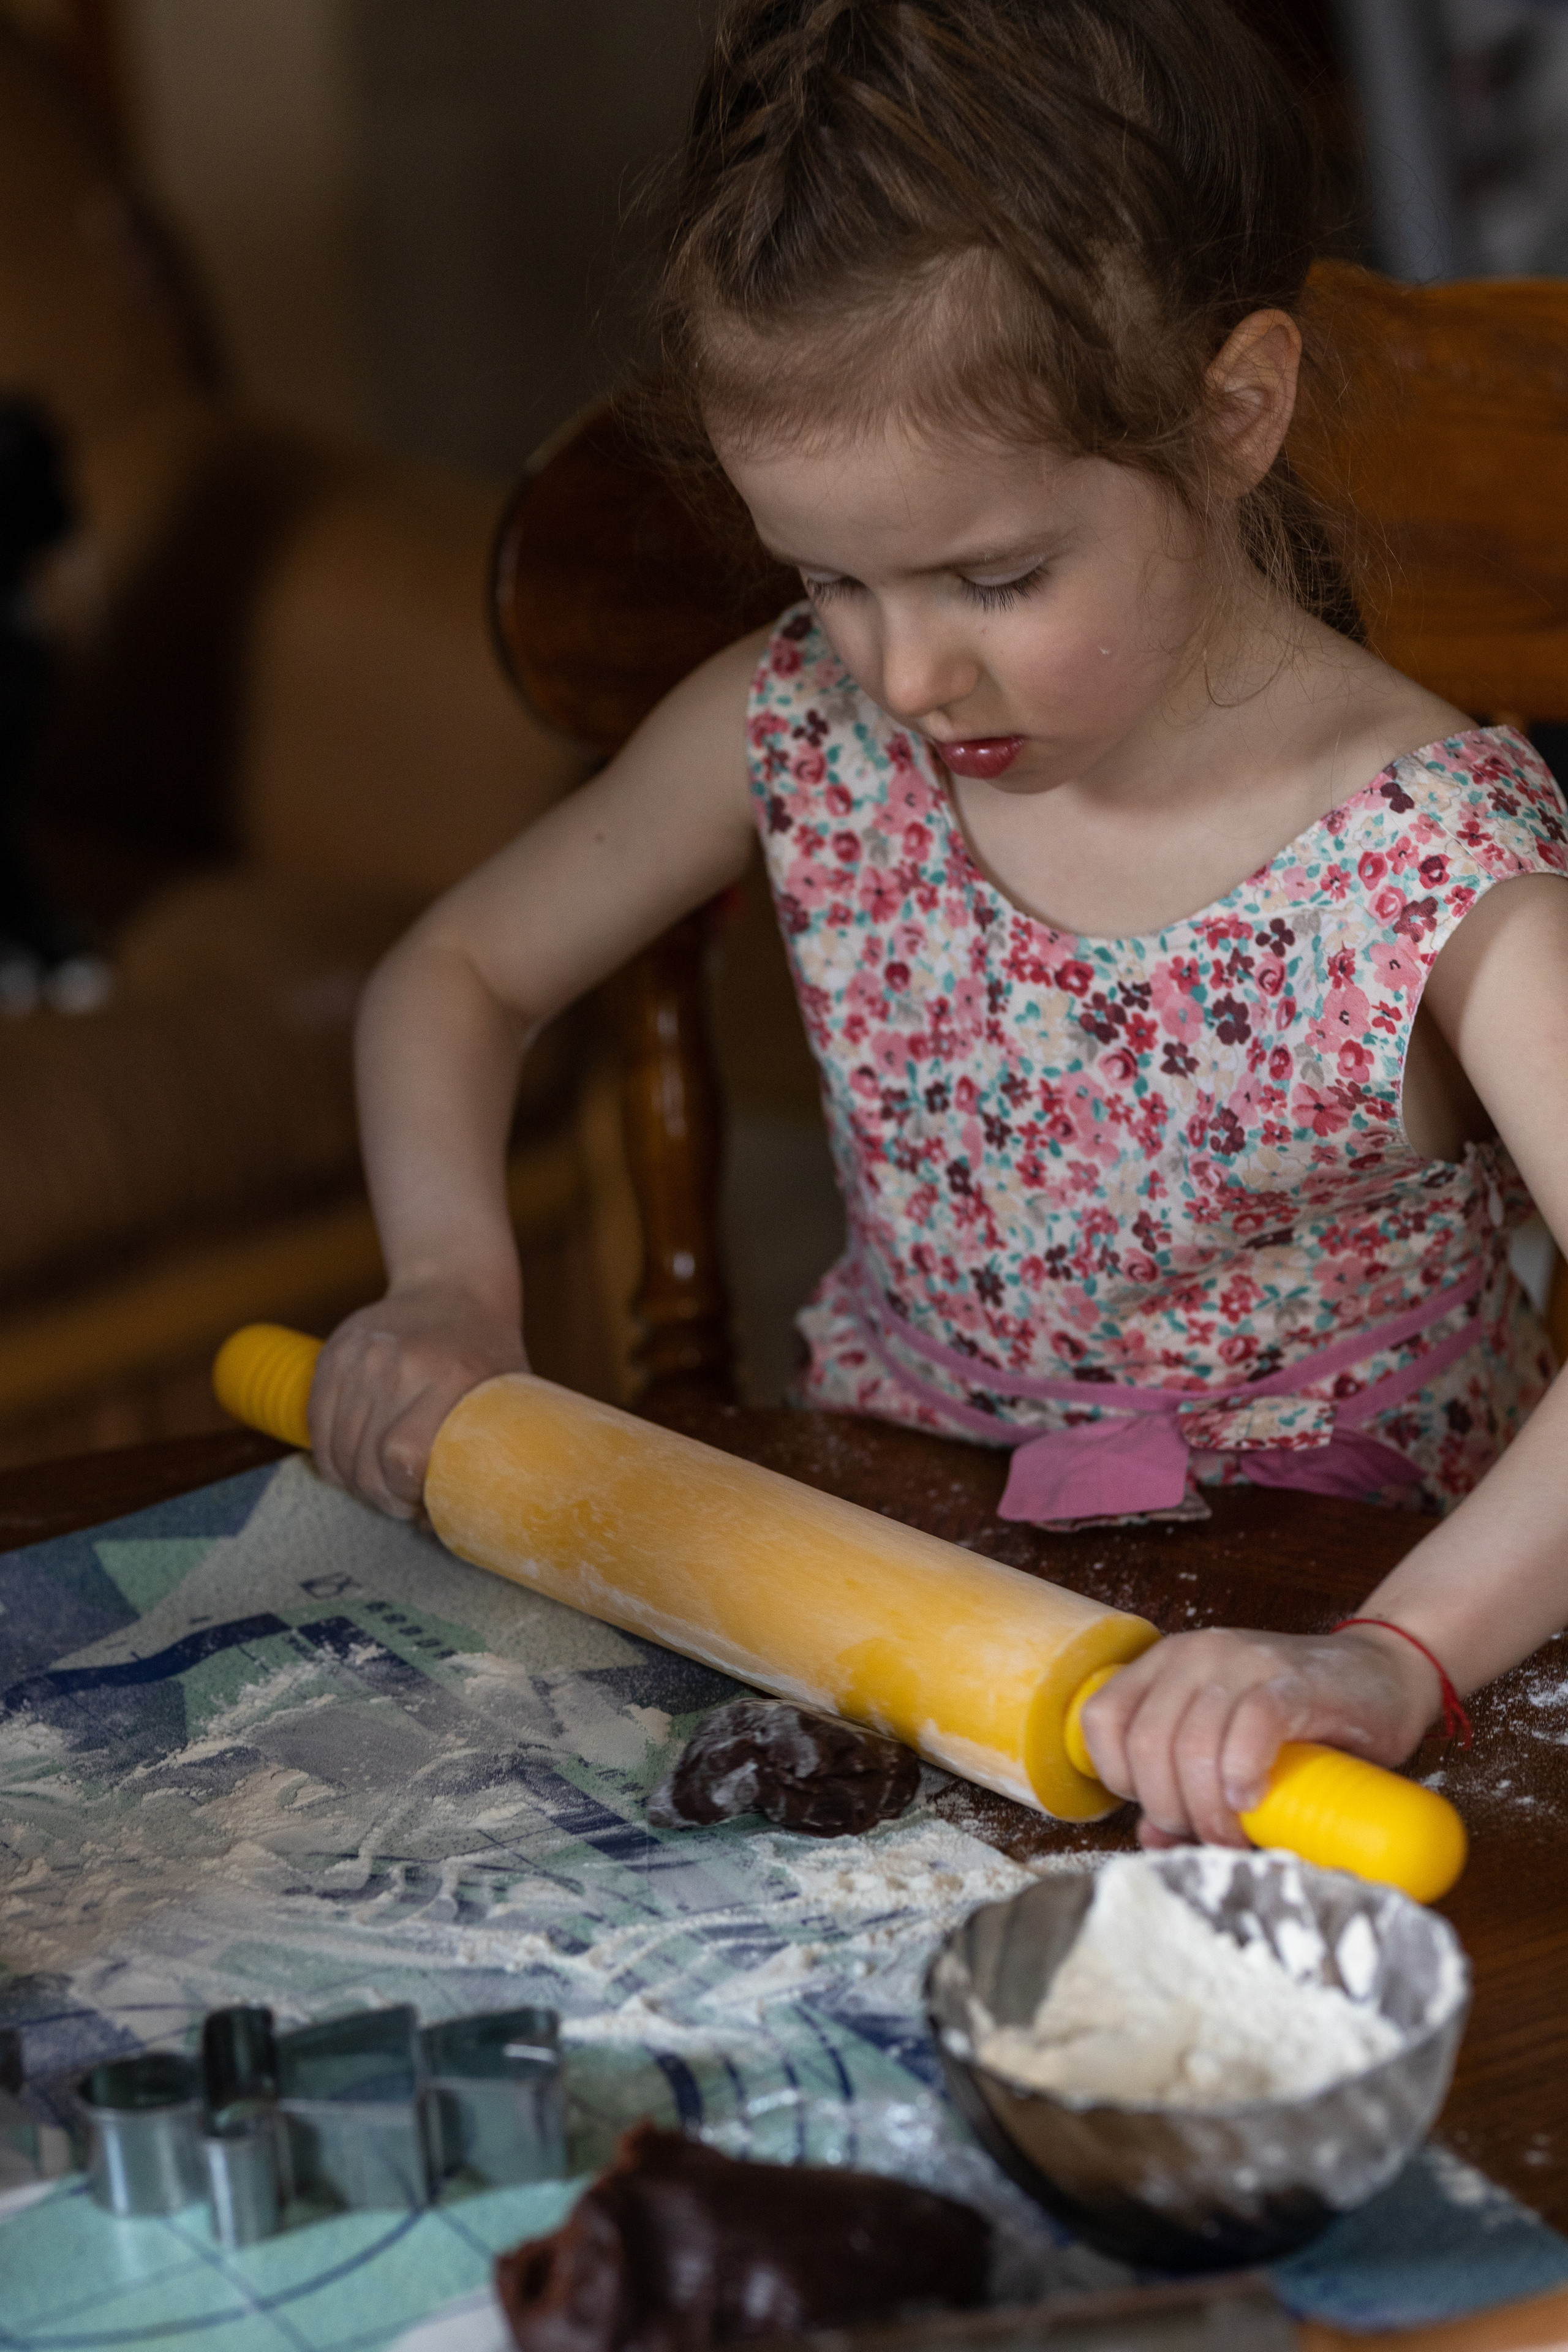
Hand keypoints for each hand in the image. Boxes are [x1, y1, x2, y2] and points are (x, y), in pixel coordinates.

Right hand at [308, 1282, 525, 1519]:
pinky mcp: (334, 1352)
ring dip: (354, 1483)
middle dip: (380, 1498)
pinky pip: (317, 1425)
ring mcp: (361, 1355)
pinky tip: (353, 1465)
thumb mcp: (508, 1395)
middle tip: (402, 1505)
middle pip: (366, 1460)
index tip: (422, 1505)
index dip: (406, 1494)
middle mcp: (398, 1363)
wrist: (453, 1287)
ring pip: (336, 1449)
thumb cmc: (488, 1355)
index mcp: (449, 1375)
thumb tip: (460, 1526)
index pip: (404, 1456)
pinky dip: (330, 1457)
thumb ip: (491, 1454)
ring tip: (380, 1487)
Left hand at [1080, 1624, 1440, 1849]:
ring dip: (1207, 1809)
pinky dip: (1242, 1771)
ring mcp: (1243, 1661)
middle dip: (1170, 1808)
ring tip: (1234, 1836)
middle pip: (1148, 1744)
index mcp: (1167, 1665)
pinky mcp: (1292, 1681)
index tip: (1157, 1810)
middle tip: (1207, 1837)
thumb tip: (1151, 1839)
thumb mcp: (1228, 1748)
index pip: (1102, 1720)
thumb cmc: (1304, 1721)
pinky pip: (1248, 1726)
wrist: (1384, 1678)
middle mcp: (1195, 1655)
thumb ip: (1185, 1784)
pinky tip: (1251, 1799)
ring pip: (1192, 1744)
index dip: (1119, 1776)